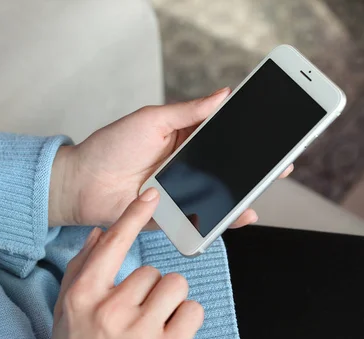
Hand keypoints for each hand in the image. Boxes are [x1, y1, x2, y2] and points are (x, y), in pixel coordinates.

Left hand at [49, 88, 293, 226]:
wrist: (82, 183)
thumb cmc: (111, 146)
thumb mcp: (152, 119)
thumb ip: (189, 111)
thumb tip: (223, 94)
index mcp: (184, 138)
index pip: (223, 135)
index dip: (247, 135)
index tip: (271, 132)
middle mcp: (188, 165)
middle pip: (228, 167)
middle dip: (255, 167)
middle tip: (281, 163)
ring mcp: (183, 191)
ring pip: (220, 193)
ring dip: (244, 192)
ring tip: (264, 187)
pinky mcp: (176, 215)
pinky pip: (204, 218)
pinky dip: (223, 219)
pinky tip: (241, 215)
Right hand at [52, 188, 203, 338]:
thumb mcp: (67, 315)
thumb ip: (81, 269)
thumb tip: (99, 233)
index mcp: (83, 298)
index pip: (113, 245)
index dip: (133, 216)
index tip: (151, 194)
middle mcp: (111, 311)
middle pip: (152, 271)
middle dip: (149, 290)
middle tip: (137, 317)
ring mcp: (142, 332)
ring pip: (176, 285)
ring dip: (170, 302)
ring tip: (154, 325)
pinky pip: (194, 310)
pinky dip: (186, 320)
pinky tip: (169, 336)